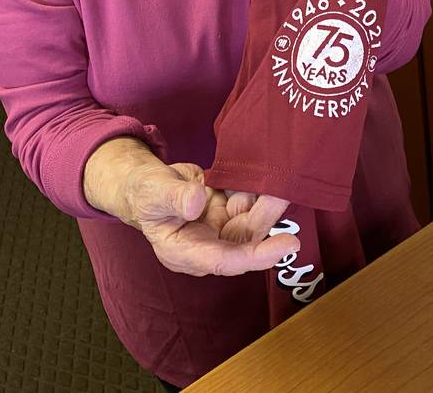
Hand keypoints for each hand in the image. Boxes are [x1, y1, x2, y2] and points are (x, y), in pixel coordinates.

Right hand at [124, 161, 298, 276]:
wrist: (147, 183)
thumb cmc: (144, 193)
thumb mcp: (152, 192)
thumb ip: (173, 198)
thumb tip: (196, 205)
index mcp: (185, 252)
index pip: (226, 261)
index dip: (257, 256)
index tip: (287, 244)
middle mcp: (208, 245)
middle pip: (245, 239)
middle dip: (266, 218)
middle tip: (282, 193)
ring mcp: (219, 228)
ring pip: (252, 220)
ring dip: (266, 202)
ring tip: (278, 180)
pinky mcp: (226, 212)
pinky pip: (248, 203)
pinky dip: (256, 189)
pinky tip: (260, 173)